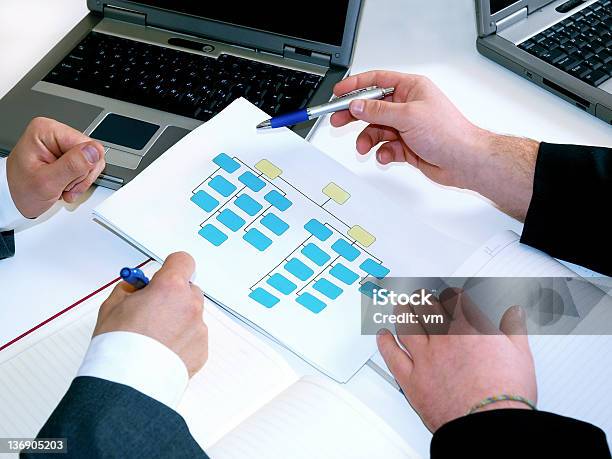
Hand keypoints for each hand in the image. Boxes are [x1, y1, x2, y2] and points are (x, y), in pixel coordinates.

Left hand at [6, 117, 105, 217]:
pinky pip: (87, 167)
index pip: (87, 145)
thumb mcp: (47, 182)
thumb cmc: (22, 190)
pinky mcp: (68, 154)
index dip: (83, 167)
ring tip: (62, 187)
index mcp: (47, 131)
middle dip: (81, 176)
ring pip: (92, 162)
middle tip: (63, 185)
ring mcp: (63, 144)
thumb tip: (94, 151)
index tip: (68, 178)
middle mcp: (56, 133)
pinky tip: (65, 185)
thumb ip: (72, 165)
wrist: (15, 199)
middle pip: (91, 154)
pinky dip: (79, 182)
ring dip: (80, 181)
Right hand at [94, 252, 207, 376]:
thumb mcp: (112, 306)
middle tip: (154, 309)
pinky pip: (194, 337)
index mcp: (170, 287)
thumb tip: (134, 288)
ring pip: (192, 315)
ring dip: (178, 320)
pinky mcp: (202, 349)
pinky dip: (182, 341)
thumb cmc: (118, 346)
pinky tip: (162, 351)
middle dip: (174, 296)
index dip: (171, 267)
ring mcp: (199, 328)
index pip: (183, 261)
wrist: (128, 383)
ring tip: (155, 337)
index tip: (163, 275)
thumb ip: (128, 290)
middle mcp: (190, 305)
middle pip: (189, 289)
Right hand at [331, 71, 538, 218]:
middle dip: (355, 115)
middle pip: (372, 107)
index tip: (338, 93)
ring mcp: (407, 126)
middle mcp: (408, 105)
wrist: (464, 161)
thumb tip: (357, 105)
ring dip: (368, 139)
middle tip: (338, 121)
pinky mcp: (407, 145)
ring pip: (376, 130)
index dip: (356, 86)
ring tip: (364, 147)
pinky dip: (383, 152)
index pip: (377, 80)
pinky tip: (387, 156)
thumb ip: (378, 111)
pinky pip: (386, 147)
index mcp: (411, 89)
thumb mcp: (407, 116)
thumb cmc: (448, 133)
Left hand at [377, 288, 536, 431]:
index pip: (454, 298)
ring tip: (401, 306)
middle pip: (426, 306)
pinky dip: (384, 342)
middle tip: (422, 296)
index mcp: (470, 328)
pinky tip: (383, 336)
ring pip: (406, 325)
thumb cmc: (506, 396)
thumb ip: (514, 329)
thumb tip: (514, 314)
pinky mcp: (411, 379)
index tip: (450, 295)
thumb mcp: (521, 355)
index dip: (451, 295)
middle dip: (423, 298)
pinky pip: (391, 355)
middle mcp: (444, 338)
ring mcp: (425, 357)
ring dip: (402, 311)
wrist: (490, 426)